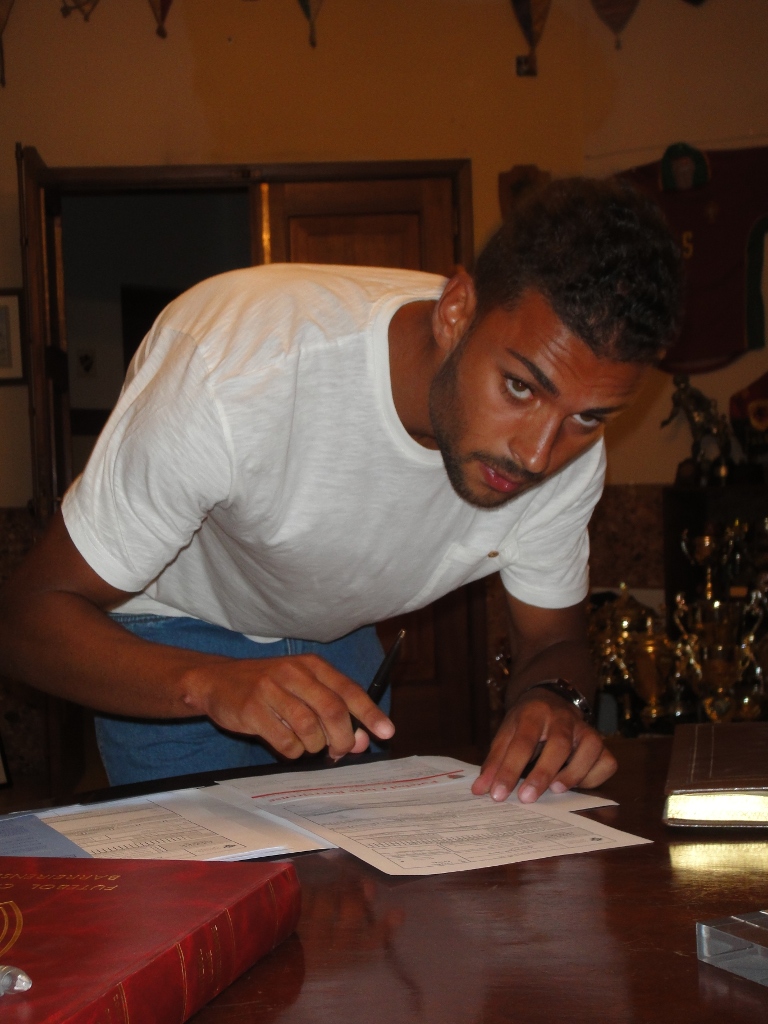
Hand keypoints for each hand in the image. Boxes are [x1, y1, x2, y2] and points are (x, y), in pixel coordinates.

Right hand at [182, 654, 394, 759]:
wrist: (217, 681)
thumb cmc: (268, 687)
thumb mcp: (301, 689)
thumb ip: (332, 711)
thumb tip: (360, 741)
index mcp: (311, 665)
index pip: (349, 690)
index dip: (370, 714)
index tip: (387, 733)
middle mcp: (293, 673)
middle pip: (332, 711)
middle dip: (342, 738)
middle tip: (339, 751)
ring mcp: (271, 690)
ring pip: (310, 729)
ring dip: (314, 746)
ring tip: (306, 744)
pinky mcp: (252, 710)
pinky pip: (285, 742)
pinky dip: (292, 751)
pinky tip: (286, 744)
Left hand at [471, 688, 615, 802]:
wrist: (552, 699)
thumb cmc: (527, 722)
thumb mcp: (506, 733)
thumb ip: (495, 761)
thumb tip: (480, 790)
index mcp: (534, 713)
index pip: (522, 742)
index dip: (509, 769)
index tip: (497, 794)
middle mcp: (563, 718)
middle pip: (558, 744)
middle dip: (542, 773)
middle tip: (526, 798)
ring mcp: (585, 730)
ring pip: (589, 749)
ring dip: (573, 773)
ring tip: (556, 790)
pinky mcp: (602, 744)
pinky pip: (606, 762)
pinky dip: (594, 777)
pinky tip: (577, 785)